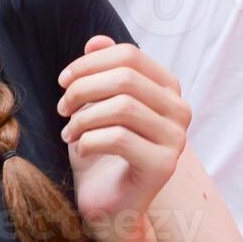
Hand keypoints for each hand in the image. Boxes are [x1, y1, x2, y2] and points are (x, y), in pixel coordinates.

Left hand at [57, 36, 190, 223]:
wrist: (108, 201)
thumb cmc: (100, 147)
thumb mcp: (95, 102)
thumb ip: (101, 70)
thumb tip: (96, 41)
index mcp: (167, 87)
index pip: (130, 54)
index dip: (89, 63)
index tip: (63, 81)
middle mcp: (180, 110)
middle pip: (125, 78)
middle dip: (82, 89)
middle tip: (62, 109)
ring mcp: (177, 140)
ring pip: (122, 107)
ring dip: (83, 118)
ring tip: (70, 131)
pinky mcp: (163, 166)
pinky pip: (119, 138)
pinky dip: (88, 140)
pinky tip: (81, 150)